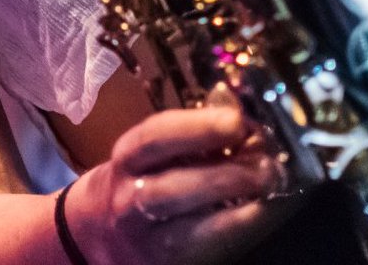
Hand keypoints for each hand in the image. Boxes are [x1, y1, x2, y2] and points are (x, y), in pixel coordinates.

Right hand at [68, 91, 285, 264]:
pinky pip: (202, 251)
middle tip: (267, 165)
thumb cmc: (140, 176)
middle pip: (171, 188)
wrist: (100, 230)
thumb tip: (242, 116)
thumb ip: (191, 134)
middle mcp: (129, 199)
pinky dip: (233, 234)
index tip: (237, 121)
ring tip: (267, 192)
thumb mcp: (153, 150)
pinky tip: (258, 216)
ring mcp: (146, 239)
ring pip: (187, 229)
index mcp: (128, 157)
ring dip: (234, 212)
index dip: (196, 128)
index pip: (154, 138)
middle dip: (223, 176)